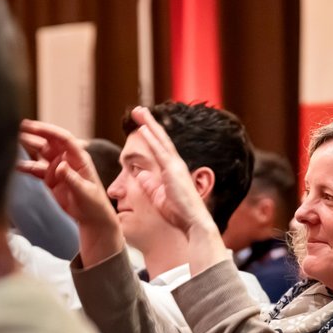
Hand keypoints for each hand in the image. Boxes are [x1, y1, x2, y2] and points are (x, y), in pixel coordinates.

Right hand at [18, 119, 121, 264]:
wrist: (91, 219)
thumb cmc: (94, 204)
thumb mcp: (84, 191)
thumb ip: (71, 178)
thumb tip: (59, 165)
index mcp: (79, 158)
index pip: (63, 139)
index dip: (47, 130)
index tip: (32, 126)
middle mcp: (66, 159)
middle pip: (48, 142)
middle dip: (34, 134)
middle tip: (17, 128)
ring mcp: (57, 168)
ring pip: (40, 153)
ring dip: (27, 147)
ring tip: (11, 143)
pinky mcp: (49, 179)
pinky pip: (35, 169)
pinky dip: (25, 167)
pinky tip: (15, 165)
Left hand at [129, 106, 227, 275]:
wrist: (193, 223)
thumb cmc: (178, 215)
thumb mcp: (158, 197)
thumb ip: (148, 184)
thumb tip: (138, 173)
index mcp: (172, 171)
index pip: (160, 149)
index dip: (151, 135)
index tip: (141, 124)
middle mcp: (176, 165)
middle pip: (161, 139)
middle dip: (149, 123)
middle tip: (138, 109)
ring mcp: (175, 166)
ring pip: (160, 140)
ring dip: (149, 124)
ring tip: (138, 110)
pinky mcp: (173, 171)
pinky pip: (160, 151)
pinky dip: (151, 138)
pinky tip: (142, 127)